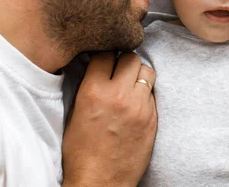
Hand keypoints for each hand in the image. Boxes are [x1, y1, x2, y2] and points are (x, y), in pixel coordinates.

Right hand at [62, 52, 156, 186]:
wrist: (100, 182)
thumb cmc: (81, 151)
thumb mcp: (75, 113)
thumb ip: (89, 85)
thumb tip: (97, 64)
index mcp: (94, 91)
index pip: (105, 53)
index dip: (104, 55)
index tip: (104, 58)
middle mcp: (119, 95)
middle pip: (131, 57)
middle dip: (124, 61)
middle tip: (118, 70)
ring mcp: (140, 106)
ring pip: (147, 71)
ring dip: (138, 74)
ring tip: (130, 84)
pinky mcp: (153, 118)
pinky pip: (152, 93)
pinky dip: (145, 93)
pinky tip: (136, 102)